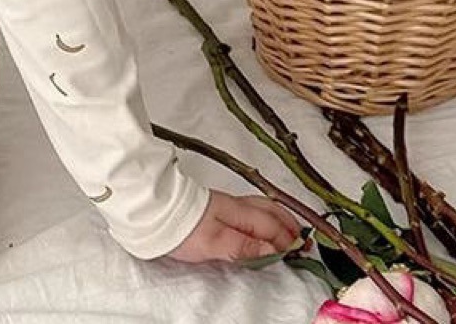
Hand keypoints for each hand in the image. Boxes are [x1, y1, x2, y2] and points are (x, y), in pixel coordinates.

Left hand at [162, 188, 305, 264]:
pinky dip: (264, 216)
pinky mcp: (216, 208)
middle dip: (288, 224)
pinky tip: (261, 223)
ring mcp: (226, 205)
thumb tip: (271, 250)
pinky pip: (250, 209)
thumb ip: (244, 246)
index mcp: (238, 212)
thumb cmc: (182, 226)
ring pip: (261, 208)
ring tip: (288, 231)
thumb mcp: (215, 242)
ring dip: (278, 219)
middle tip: (301, 240)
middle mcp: (235, 205)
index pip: (270, 225)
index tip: (300, 251)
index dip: (286, 238)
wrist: (154, 209)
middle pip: (270, 211)